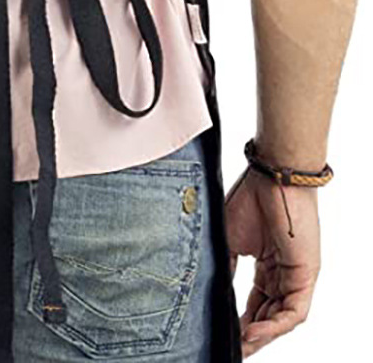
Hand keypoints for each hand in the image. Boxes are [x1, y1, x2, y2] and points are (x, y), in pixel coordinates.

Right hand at [224, 164, 320, 355]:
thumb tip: (215, 292)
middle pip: (268, 316)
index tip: (223, 333)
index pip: (255, 304)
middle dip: (250, 336)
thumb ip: (226, 267)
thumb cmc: (251, 197)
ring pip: (280, 318)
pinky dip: (274, 325)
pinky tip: (254, 331)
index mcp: (266, 266)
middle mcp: (283, 275)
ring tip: (240, 344)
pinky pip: (293, 312)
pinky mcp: (306, 275)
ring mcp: (296, 276)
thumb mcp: (229, 239)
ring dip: (261, 335)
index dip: (240, 322)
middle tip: (232, 347)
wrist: (272, 175)